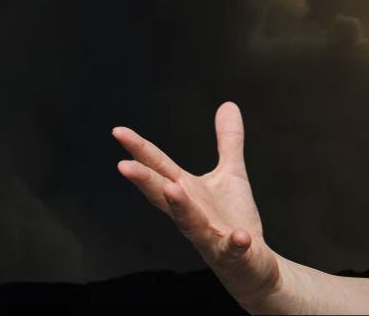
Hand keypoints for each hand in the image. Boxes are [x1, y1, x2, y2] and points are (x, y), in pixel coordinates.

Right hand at [114, 102, 281, 311]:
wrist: (251, 264)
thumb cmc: (234, 219)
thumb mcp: (231, 174)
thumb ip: (228, 141)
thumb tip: (227, 105)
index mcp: (189, 193)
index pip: (160, 169)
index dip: (140, 151)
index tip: (118, 131)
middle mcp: (192, 215)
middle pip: (164, 197)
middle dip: (145, 182)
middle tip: (123, 165)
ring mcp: (210, 236)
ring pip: (191, 224)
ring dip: (181, 207)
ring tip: (173, 188)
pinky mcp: (234, 254)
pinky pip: (233, 249)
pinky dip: (235, 243)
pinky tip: (240, 237)